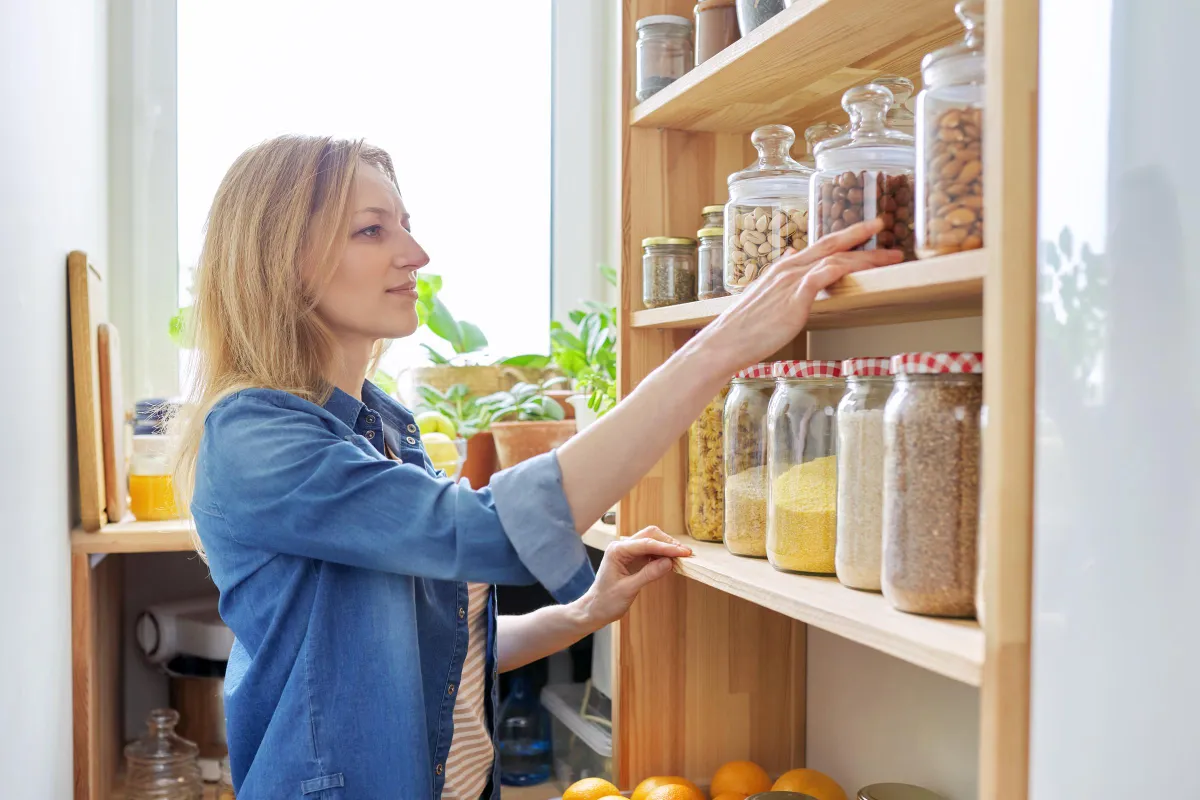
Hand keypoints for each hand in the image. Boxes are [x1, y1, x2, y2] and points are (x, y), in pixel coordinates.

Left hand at [576, 527, 691, 629]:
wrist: (595, 610)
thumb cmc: (606, 601)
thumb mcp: (628, 590)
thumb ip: (648, 574)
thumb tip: (669, 562)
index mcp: (617, 550)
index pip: (646, 544)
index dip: (667, 547)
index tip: (683, 552)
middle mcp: (622, 547)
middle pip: (650, 535)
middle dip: (668, 543)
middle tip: (685, 554)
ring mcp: (628, 552)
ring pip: (652, 541)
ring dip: (667, 548)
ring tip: (681, 557)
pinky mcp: (633, 560)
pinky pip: (651, 552)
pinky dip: (663, 555)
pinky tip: (671, 562)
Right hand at [695, 218, 904, 372]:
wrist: (725, 342)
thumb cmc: (742, 329)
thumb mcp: (764, 298)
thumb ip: (781, 280)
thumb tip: (793, 257)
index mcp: (782, 268)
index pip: (818, 246)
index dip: (843, 237)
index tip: (863, 231)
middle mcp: (788, 268)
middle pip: (831, 244)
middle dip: (860, 233)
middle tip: (883, 223)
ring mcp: (792, 280)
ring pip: (836, 258)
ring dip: (866, 255)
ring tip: (891, 256)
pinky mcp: (795, 296)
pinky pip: (826, 274)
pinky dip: (847, 267)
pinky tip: (864, 267)